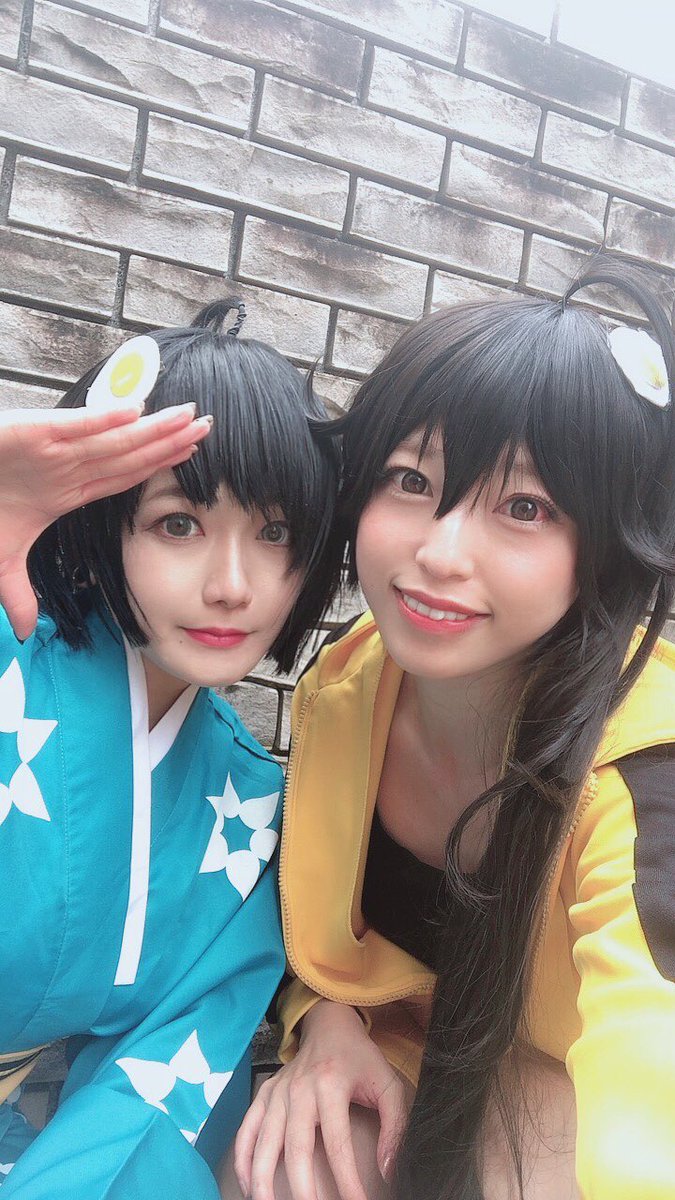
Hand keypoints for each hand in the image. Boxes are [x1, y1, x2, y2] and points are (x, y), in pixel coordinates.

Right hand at [0, 402, 210, 639]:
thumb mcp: (0, 558)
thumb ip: (17, 592)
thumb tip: (25, 633)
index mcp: (67, 487)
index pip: (124, 476)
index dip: (158, 466)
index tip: (193, 458)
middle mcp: (67, 463)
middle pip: (129, 453)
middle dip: (169, 441)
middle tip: (209, 428)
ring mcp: (52, 446)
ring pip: (113, 437)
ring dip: (151, 428)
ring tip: (189, 418)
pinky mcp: (30, 432)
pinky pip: (75, 426)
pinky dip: (103, 418)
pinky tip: (136, 411)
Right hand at [234, 1001, 408, 1199]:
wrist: (330, 1024)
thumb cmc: (360, 1058)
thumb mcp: (389, 1085)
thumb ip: (395, 1127)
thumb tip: (387, 1171)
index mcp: (331, 1085)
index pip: (337, 1145)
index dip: (347, 1181)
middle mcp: (299, 1090)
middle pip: (296, 1149)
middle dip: (303, 1190)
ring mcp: (278, 1093)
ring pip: (264, 1144)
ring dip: (264, 1181)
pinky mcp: (265, 1095)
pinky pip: (246, 1131)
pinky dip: (243, 1160)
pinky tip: (249, 1186)